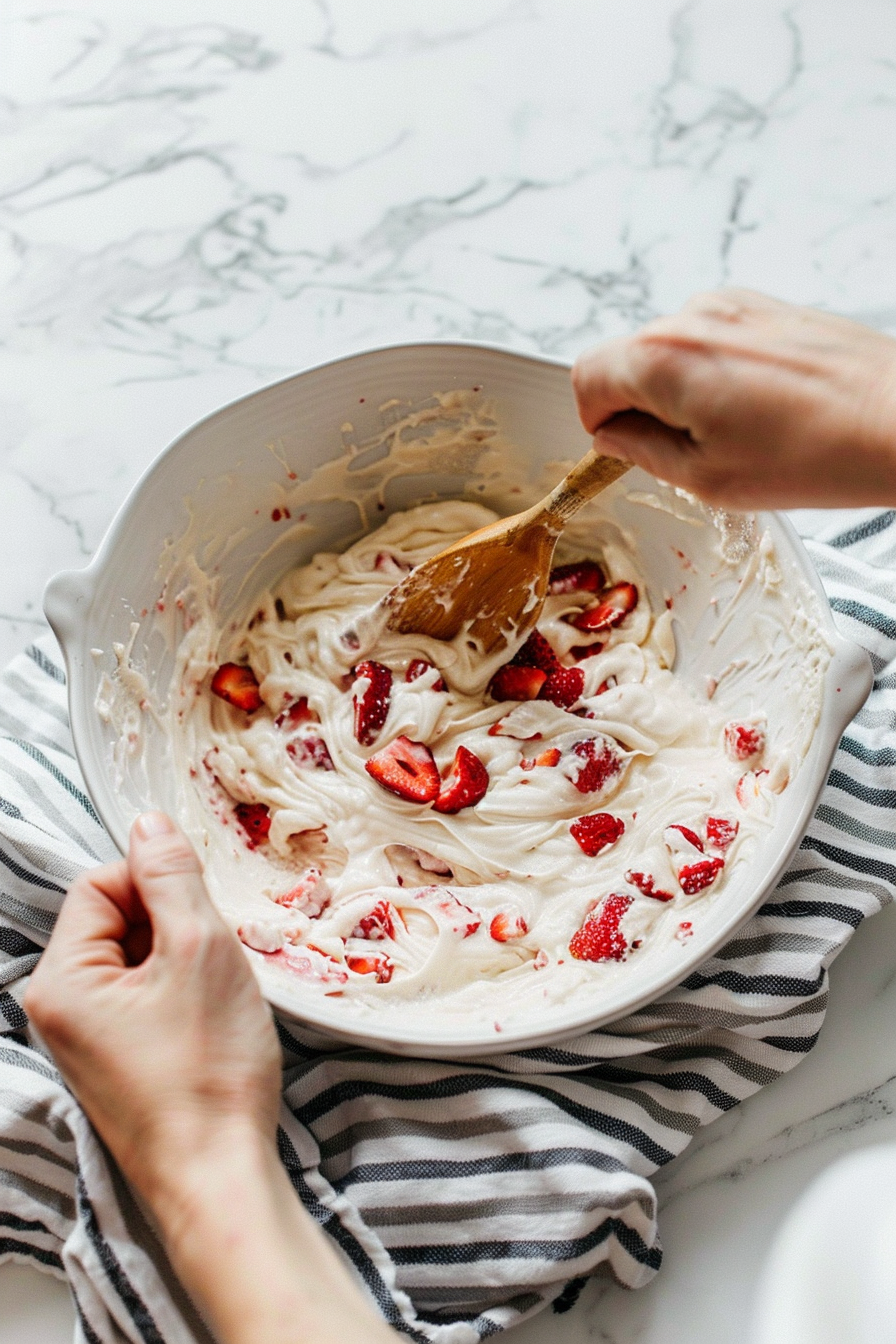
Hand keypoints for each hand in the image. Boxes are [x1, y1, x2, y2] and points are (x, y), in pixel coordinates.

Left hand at [24, 813, 394, 1343]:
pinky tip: (214, 1019)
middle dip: (174, 922)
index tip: (203, 910)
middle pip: (117, 918)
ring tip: (218, 995)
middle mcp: (60, 1008)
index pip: (101, 883)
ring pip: (139, 956)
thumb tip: (150, 823)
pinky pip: (147, 996)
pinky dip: (185, 993)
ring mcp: (88, 1038)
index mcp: (61, 979)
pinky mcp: (119, 1060)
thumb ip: (172, 876)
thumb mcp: (200, 949)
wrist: (219, 1177)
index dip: (157, 882)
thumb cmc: (207, 1071)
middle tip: (216, 957)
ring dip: (185, 957)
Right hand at [572, 288, 895, 508]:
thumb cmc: (820, 452)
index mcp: (664, 358)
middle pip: (626, 361)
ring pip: (669, 352)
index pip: (585, 376)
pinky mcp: (762, 307)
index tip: (622, 446)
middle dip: (642, 407)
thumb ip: (642, 452)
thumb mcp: (708, 479)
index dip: (596, 421)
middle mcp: (693, 316)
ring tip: (735, 435)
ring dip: (682, 393)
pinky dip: (716, 376)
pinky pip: (710, 342)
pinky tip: (757, 412)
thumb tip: (613, 439)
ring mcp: (731, 305)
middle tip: (689, 454)